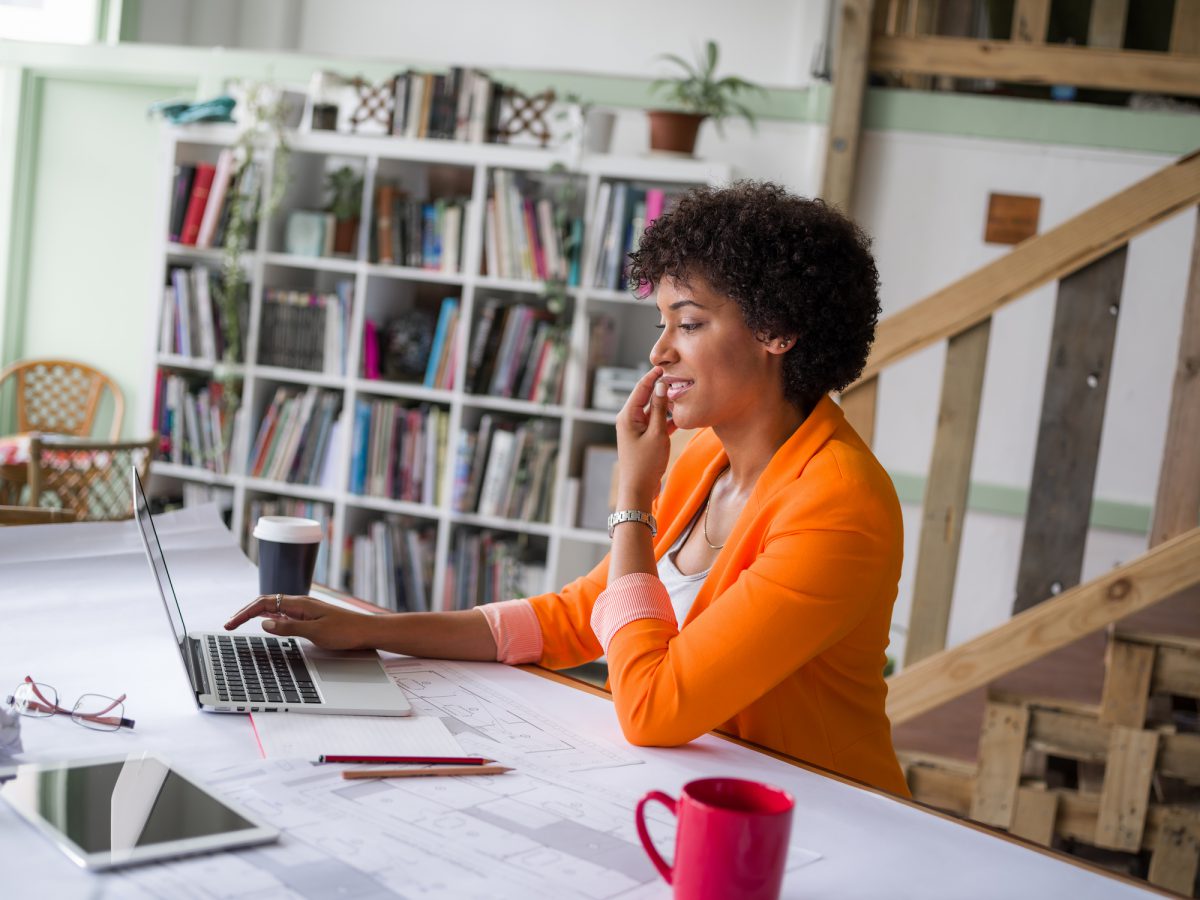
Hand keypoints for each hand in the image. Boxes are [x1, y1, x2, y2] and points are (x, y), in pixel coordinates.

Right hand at [224, 594, 371, 650]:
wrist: (368, 631)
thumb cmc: (346, 631)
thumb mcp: (315, 632)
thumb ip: (288, 627)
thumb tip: (264, 623)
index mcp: (300, 604)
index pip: (264, 603)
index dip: (244, 613)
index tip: (230, 623)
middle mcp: (300, 604)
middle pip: (266, 603)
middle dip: (245, 612)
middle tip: (229, 624)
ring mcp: (305, 610)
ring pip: (274, 608)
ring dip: (255, 614)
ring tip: (240, 622)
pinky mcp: (310, 617)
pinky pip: (284, 613)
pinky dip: (269, 617)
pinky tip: (266, 621)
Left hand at [615, 365, 676, 507]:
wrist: (638, 489)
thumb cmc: (645, 464)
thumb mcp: (656, 434)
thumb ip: (660, 409)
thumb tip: (661, 386)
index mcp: (627, 415)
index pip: (641, 388)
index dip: (653, 376)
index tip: (667, 365)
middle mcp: (629, 419)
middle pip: (646, 396)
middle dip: (662, 387)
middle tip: (679, 377)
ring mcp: (636, 428)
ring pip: (653, 409)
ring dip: (666, 403)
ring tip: (683, 393)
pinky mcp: (644, 437)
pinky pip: (656, 422)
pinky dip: (667, 418)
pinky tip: (681, 415)